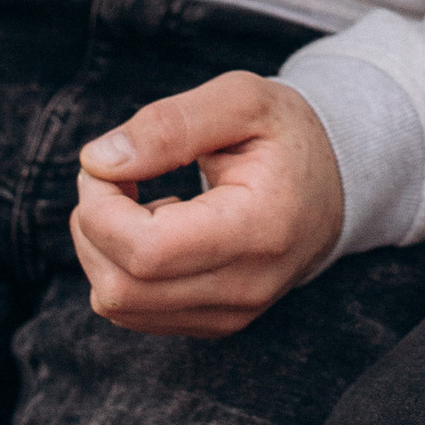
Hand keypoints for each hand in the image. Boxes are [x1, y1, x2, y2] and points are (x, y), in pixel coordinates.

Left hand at [69, 72, 344, 337]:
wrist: (333, 185)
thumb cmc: (286, 135)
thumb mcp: (240, 100)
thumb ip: (169, 124)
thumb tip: (98, 161)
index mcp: (260, 228)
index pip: (146, 251)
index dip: (100, 206)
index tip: (107, 163)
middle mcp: (246, 286)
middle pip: (121, 286)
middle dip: (92, 224)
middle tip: (116, 174)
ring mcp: (230, 314)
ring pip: (118, 304)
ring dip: (102, 248)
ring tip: (138, 201)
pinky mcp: (214, 324)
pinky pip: (132, 312)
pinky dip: (119, 268)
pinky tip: (153, 229)